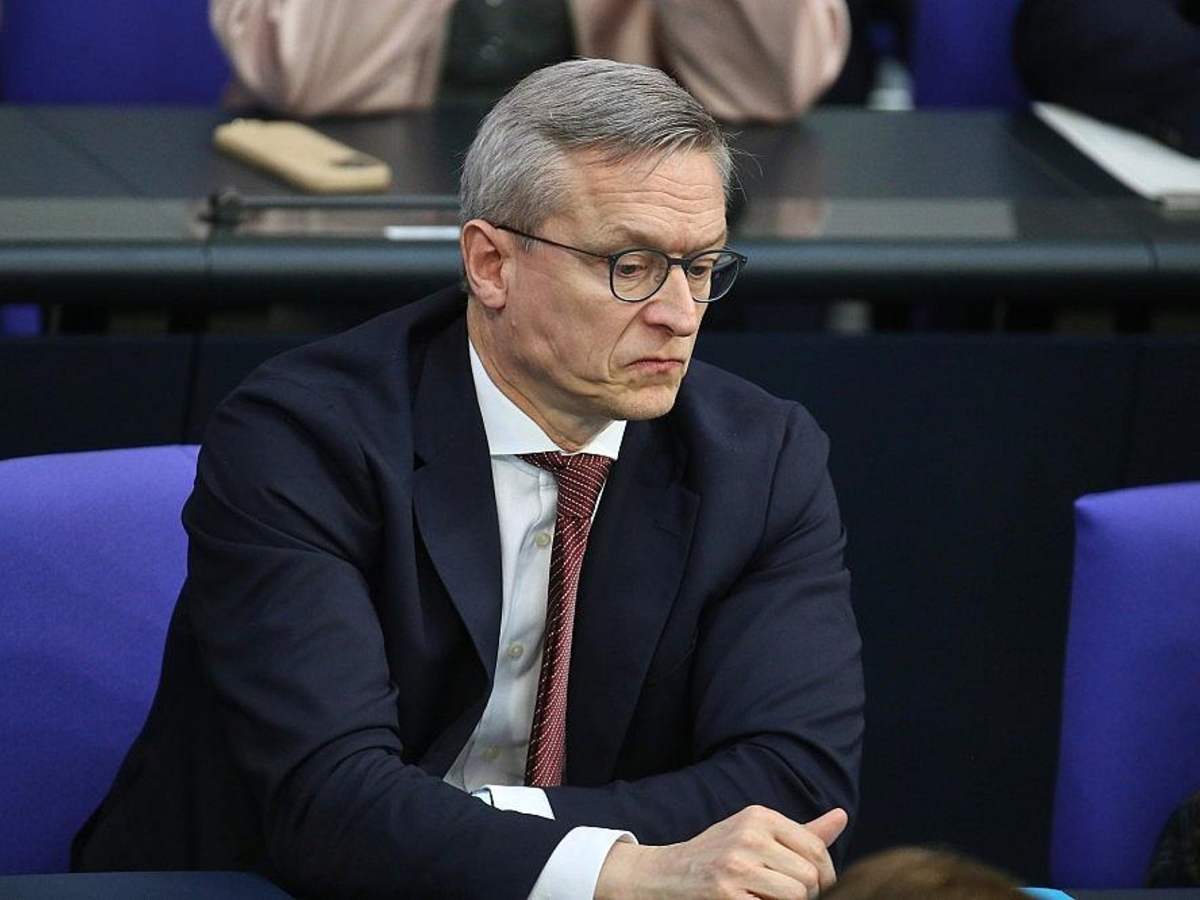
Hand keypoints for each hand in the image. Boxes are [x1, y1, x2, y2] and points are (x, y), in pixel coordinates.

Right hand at [595, 804, 847, 898]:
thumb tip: (841, 816)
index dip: (823, 876)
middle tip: (784, 897)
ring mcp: (736, 866)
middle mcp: (748, 836)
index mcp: (759, 816)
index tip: (811, 887)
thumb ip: (802, 831)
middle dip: (806, 895)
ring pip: (796, 896)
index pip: (815, 849)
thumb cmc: (717, 856)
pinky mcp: (726, 895)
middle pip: (809, 876)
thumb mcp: (755, 833)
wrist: (664, 876)